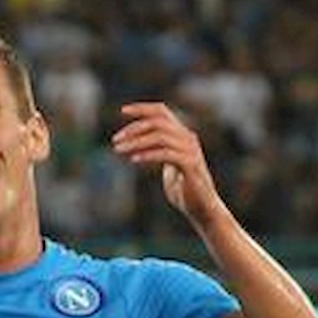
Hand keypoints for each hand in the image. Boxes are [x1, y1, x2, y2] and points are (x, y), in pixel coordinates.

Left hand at [111, 102, 224, 226]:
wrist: (202, 209)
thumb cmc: (183, 190)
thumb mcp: (168, 166)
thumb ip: (158, 153)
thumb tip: (137, 149)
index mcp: (182, 135)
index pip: (162, 111)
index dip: (142, 108)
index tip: (122, 111)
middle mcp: (187, 138)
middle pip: (157, 122)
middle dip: (133, 129)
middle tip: (115, 140)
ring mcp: (190, 151)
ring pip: (160, 136)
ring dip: (136, 142)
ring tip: (118, 150)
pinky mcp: (190, 165)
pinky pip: (166, 154)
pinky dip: (148, 155)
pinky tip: (133, 159)